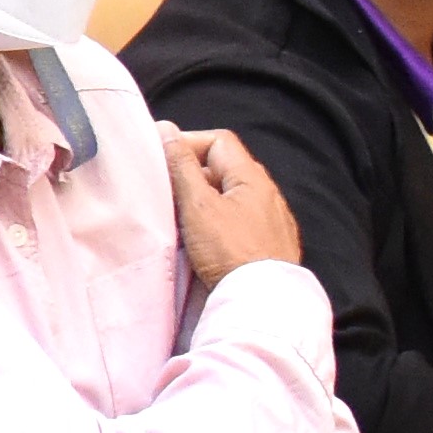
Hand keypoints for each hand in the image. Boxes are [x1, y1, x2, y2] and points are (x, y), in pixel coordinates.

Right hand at [164, 125, 300, 286]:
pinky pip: (238, 220)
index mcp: (252, 177)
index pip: (218, 140)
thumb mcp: (198, 206)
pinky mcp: (268, 244)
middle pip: (223, 168)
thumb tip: (168, 131)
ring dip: (203, 200)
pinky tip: (203, 240)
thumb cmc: (231, 252)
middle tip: (166, 192)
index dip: (188, 144)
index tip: (162, 162)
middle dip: (192, 175)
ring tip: (180, 219)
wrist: (263, 301)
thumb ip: (182, 167)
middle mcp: (266, 193)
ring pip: (230, 196)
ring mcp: (270, 220)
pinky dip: (217, 221)